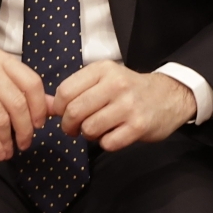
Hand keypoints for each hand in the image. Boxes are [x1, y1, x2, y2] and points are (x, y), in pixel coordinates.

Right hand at [0, 50, 50, 161]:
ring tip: (10, 151)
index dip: (39, 108)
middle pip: (18, 102)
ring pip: (2, 118)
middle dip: (25, 128)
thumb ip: (25, 94)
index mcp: (1, 60)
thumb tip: (55, 107)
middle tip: (25, 143)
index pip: (32, 83)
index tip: (39, 125)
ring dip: (9, 140)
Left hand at [54, 61, 195, 150]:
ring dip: (88, 135)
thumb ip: (75, 90)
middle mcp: (116, 84)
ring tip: (96, 129)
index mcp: (103, 70)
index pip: (65, 91)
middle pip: (74, 111)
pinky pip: (108, 143)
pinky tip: (112, 134)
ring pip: (89, 129)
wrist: (168, 96)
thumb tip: (44, 107)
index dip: (58, 108)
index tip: (63, 113)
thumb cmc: (129, 89)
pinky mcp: (139, 126)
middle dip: (68, 126)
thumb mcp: (103, 79)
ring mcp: (128, 106)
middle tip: (73, 128)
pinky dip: (105, 143)